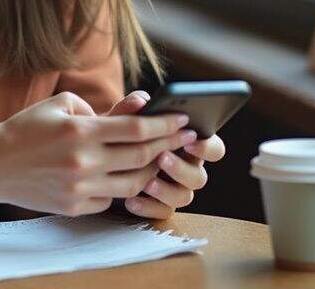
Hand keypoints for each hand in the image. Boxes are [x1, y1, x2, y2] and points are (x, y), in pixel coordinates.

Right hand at [0, 91, 196, 216]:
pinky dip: (122, 187)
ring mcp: (80, 188)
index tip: (183, 120)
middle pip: (142, 156)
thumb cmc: (26, 129)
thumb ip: (98, 107)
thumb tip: (136, 107)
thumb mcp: (59, 105)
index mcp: (81, 130)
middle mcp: (84, 161)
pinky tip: (126, 176)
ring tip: (161, 158)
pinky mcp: (75, 206)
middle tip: (185, 138)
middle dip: (168, 145)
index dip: (165, 124)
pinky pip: (111, 198)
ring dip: (152, 170)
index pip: (137, 129)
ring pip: (134, 183)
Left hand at [103, 91, 225, 219]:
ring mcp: (175, 188)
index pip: (214, 148)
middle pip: (200, 177)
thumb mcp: (121, 119)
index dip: (207, 147)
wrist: (99, 157)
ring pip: (185, 197)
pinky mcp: (159, 205)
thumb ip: (131, 109)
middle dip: (182, 169)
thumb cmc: (119, 134)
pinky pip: (162, 213)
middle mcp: (187, 168)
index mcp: (188, 145)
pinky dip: (148, 207)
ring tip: (146, 182)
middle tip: (162, 158)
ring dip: (166, 190)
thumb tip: (141, 101)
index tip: (190, 139)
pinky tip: (131, 201)